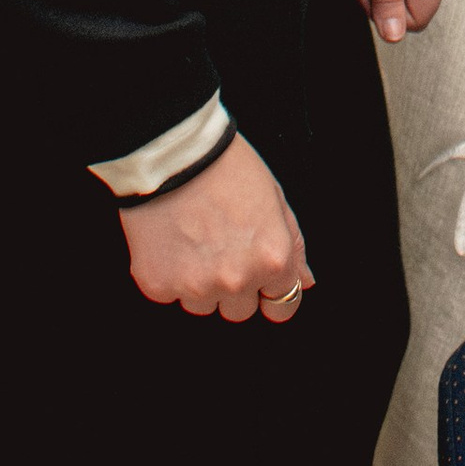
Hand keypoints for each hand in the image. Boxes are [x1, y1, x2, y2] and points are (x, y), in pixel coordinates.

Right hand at [117, 133, 312, 320]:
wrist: (171, 153)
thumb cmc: (226, 166)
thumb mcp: (275, 197)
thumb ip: (294, 246)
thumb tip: (306, 281)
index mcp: (272, 258)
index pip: (282, 308)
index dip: (272, 292)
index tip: (262, 280)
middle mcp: (237, 279)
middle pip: (240, 311)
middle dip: (235, 286)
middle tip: (223, 247)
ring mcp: (195, 287)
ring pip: (203, 306)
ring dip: (201, 283)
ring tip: (195, 239)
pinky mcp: (158, 286)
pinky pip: (171, 296)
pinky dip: (171, 275)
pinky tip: (172, 241)